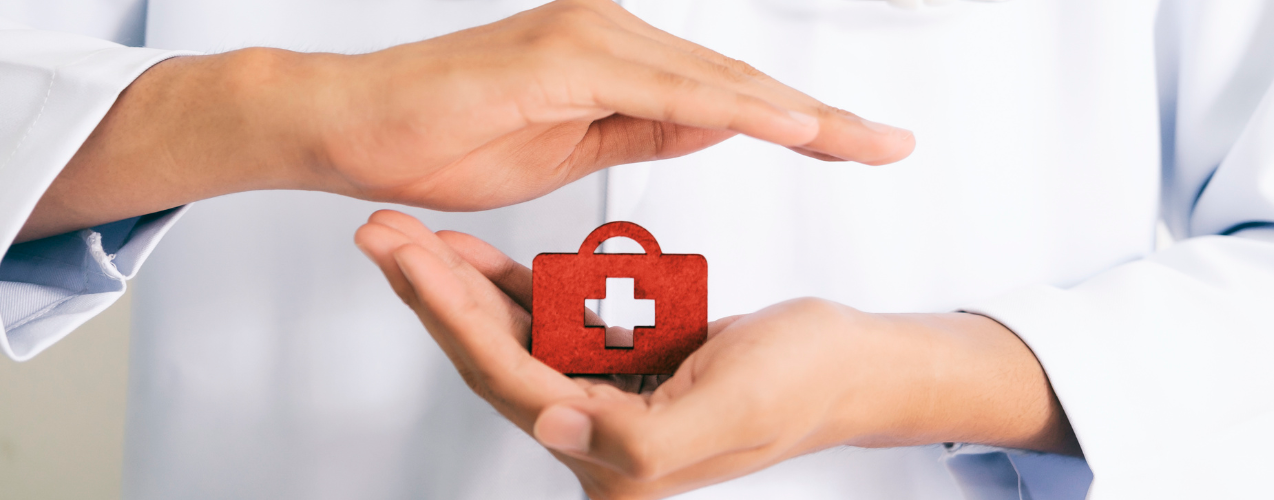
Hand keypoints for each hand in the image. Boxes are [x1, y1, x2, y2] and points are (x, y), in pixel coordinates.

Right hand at [19, 0, 914, 241]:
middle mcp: (611, 35)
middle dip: (823, 119)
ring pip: (718, 83)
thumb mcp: (571, 146)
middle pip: (740, 84)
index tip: (859, 144)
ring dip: (798, 114)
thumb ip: (643, 129)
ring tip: (865, 141)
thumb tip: (711, 125)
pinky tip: (789, 127)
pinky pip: (667, 90)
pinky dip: (735, 109)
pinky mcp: (564, 59)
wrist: (351, 125)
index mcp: (615, 59)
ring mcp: (590, 40)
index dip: (800, 123)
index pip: (727, 98)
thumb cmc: (443, 139)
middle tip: (891, 143)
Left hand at [354, 210, 1078, 499]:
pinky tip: (475, 257)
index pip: (516, 386)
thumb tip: (547, 425)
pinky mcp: (620, 370)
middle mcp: (600, 444)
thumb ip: (632, 436)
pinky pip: (550, 326)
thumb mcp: (729, 409)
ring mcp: (607, 406)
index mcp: (619, 468)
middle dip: (438, 298)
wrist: (856, 362)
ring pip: (512, 341)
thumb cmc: (810, 382)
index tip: (415, 263)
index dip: (459, 321)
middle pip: (496, 363)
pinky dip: (512, 289)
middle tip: (386, 238)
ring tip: (411, 237)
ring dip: (462, 288)